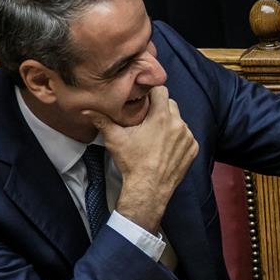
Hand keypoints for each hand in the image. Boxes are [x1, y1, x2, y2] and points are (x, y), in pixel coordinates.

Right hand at [87, 86, 197, 231]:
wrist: (148, 189)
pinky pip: (187, 136)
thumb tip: (87, 109)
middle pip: (171, 104)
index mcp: (161, 117)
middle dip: (160, 108)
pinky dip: (178, 138)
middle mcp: (178, 124)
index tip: (144, 101)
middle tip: (148, 119)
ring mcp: (188, 137)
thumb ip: (102, 121)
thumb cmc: (132, 164)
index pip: (161, 90)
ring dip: (170, 123)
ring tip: (156, 135)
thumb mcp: (115, 140)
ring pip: (179, 120)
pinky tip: (166, 147)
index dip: (151, 94)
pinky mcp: (192, 149)